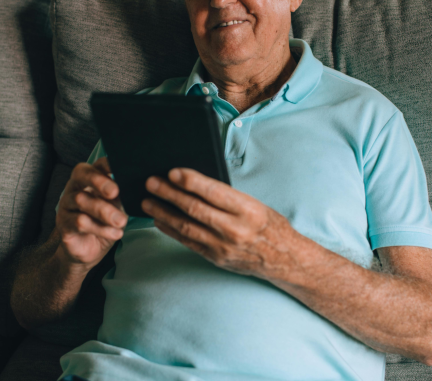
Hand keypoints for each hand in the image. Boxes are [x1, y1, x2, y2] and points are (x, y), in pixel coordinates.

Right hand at [56, 157, 127, 271]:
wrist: (89, 249)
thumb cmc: (104, 222)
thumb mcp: (116, 207)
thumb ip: (122, 195)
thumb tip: (136, 185)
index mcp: (90, 179)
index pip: (96, 165)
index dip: (106, 163)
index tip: (119, 166)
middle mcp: (75, 187)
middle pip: (81, 174)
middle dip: (99, 181)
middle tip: (115, 192)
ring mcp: (67, 204)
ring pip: (81, 200)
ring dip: (104, 211)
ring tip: (121, 221)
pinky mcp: (64, 224)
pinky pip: (79, 222)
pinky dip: (100, 228)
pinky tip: (115, 233)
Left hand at [142, 168, 298, 279]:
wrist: (283, 259)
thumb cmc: (268, 225)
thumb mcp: (255, 204)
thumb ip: (227, 196)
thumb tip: (194, 183)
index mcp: (248, 210)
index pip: (214, 192)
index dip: (191, 181)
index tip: (172, 172)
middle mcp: (234, 229)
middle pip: (195, 209)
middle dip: (169, 194)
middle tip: (151, 183)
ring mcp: (223, 246)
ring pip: (186, 226)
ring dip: (164, 212)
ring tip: (148, 201)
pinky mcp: (215, 257)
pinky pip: (188, 242)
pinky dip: (171, 230)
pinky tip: (159, 220)